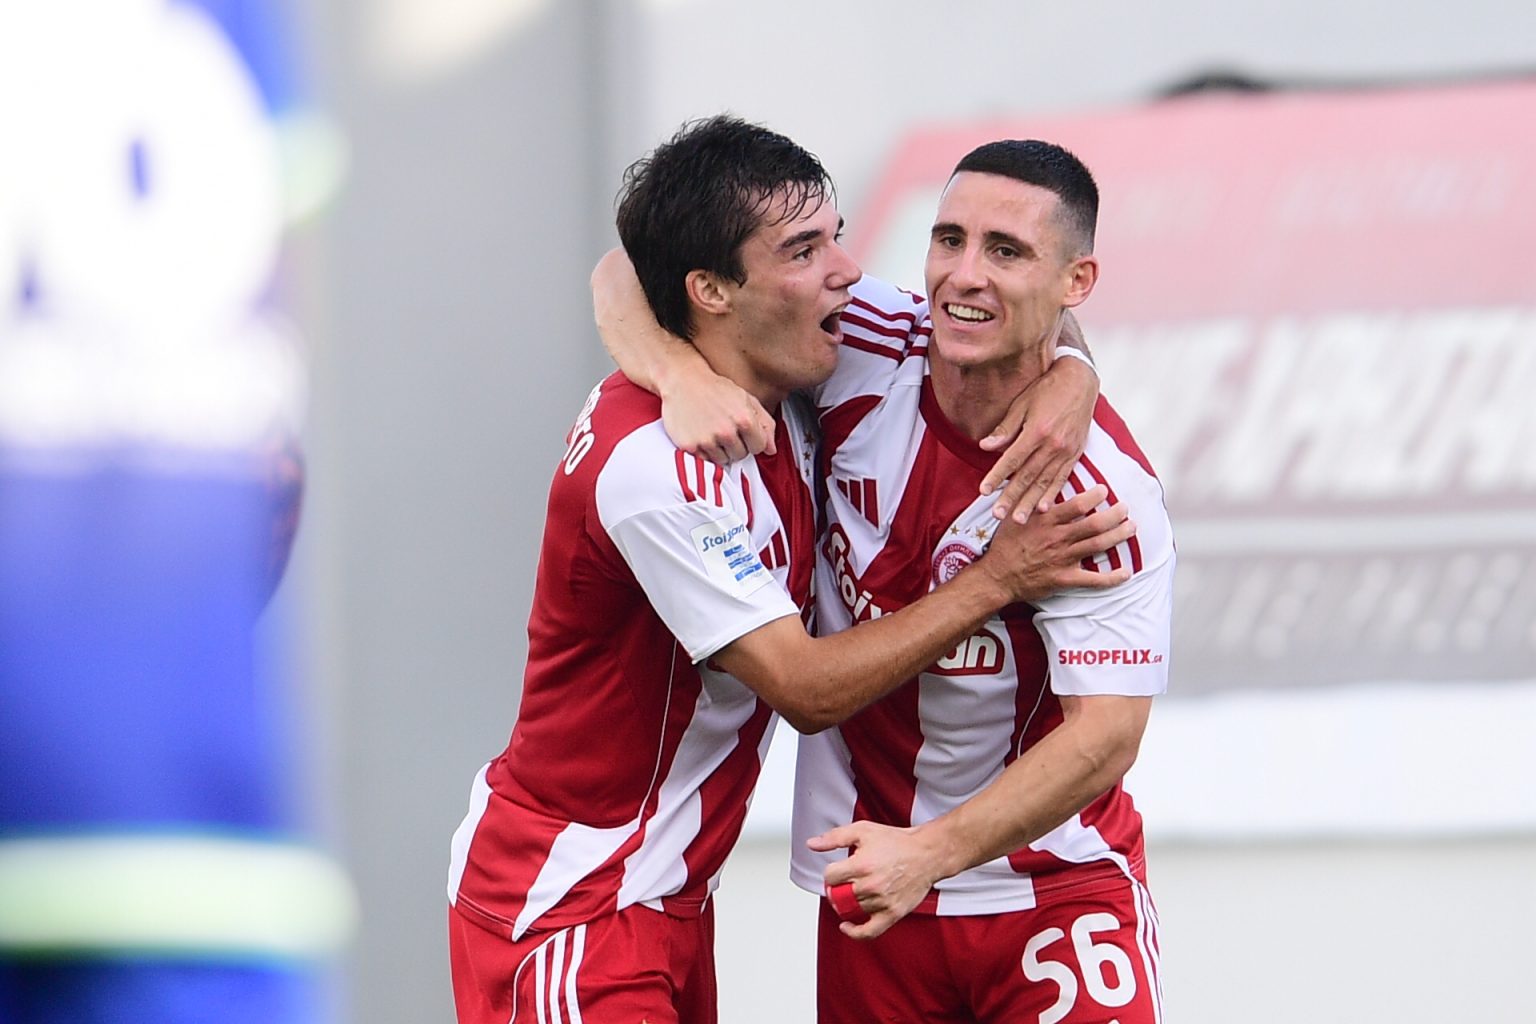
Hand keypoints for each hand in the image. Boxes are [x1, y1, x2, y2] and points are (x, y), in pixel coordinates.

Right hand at [658, 365, 775, 463]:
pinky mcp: (690, 446)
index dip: (752, 440)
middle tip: (725, 429)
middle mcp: (726, 431)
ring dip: (720, 450)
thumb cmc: (715, 389)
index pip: (759, 447)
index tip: (743, 433)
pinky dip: (704, 452)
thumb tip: (772, 449)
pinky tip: (702, 435)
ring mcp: (707, 440)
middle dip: (736, 445)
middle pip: (741, 455)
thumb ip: (765, 424)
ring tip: (713, 432)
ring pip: (723, 461)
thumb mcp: (746, 399)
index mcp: (744, 419)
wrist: (684, 381)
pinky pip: (705, 461)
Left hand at [808, 821, 946, 939]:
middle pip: (838, 896)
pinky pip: (869, 932)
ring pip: (851, 910)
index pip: (830, 877)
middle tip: (841, 884)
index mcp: (861, 865)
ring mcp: (881, 902)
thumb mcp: (862, 831)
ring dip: (847, 904)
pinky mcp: (892, 914)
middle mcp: (870, 885)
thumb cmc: (896, 841)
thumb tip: (812, 844)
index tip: (836, 871)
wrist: (926, 853)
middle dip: (835, 890)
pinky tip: (847, 926)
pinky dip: (854, 933)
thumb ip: (834, 837)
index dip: (830, 873)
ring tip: (852, 894)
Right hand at [977, 484, 1134, 601]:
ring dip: (1118, 536)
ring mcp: (1062, 559)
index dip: (1095, 496)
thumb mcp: (1012, 515)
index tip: (1105, 490)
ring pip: (1098, 546)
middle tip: (1125, 508)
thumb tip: (1032, 475)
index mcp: (1046, 520)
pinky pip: (1093, 580)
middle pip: (1095, 524)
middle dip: (1115, 515)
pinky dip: (1112, 578)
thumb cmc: (1005, 544)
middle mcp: (1057, 537)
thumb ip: (1027, 498)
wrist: (997, 575)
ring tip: (1131, 527)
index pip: (1077, 504)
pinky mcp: (1064, 578)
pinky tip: (1126, 572)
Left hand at [978, 311, 1097, 522]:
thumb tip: (985, 446)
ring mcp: (1066, 451)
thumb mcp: (1022, 404)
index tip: (983, 491)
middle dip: (1012, 497)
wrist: (1080, 381)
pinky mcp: (1076, 454)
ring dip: (1031, 502)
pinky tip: (1044, 508)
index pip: (1012, 460)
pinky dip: (1053, 494)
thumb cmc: (1047, 390)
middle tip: (999, 515)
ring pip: (1045, 482)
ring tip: (1019, 519)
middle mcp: (1052, 445)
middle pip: (1028, 476)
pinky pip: (1062, 478)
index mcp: (1037, 431)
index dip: (997, 476)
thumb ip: (1005, 429)